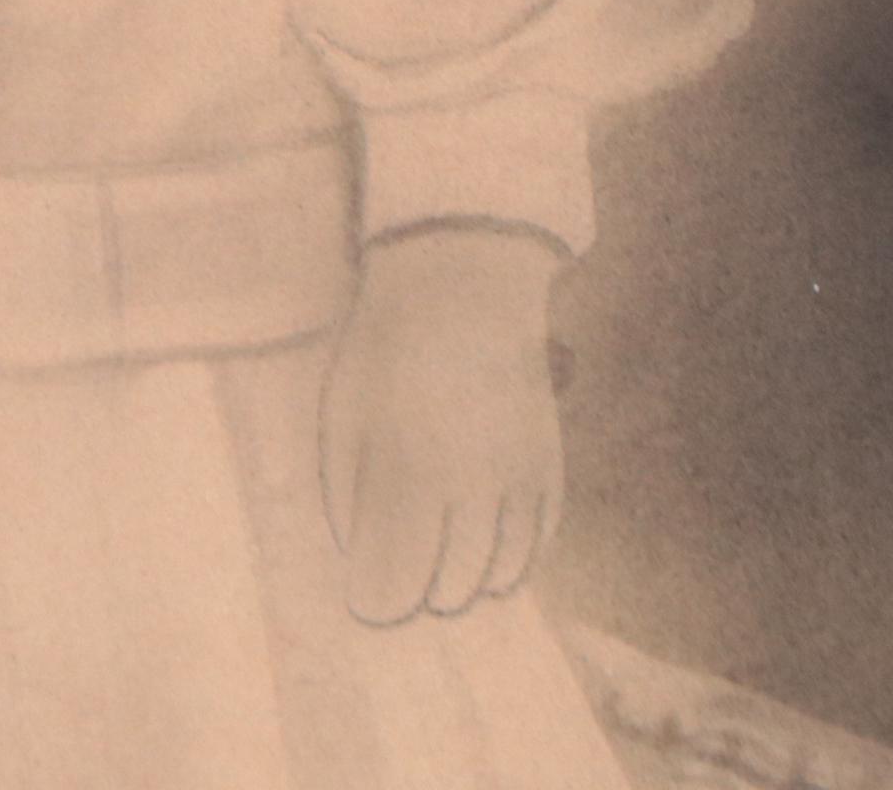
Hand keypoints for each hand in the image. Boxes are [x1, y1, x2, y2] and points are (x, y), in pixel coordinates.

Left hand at [319, 224, 563, 624]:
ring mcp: (519, 478)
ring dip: (471, 584)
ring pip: (503, 574)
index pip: (401, 576)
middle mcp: (473, 484)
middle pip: (454, 587)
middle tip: (405, 583)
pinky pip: (538, 543)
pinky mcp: (550, 466)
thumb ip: (345, 493)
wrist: (461, 287)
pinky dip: (515, 559)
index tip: (367, 604)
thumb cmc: (386, 349)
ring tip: (445, 569)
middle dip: (424, 595)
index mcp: (411, 471)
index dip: (381, 602)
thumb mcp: (343, 412)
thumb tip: (356, 556)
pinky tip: (487, 548)